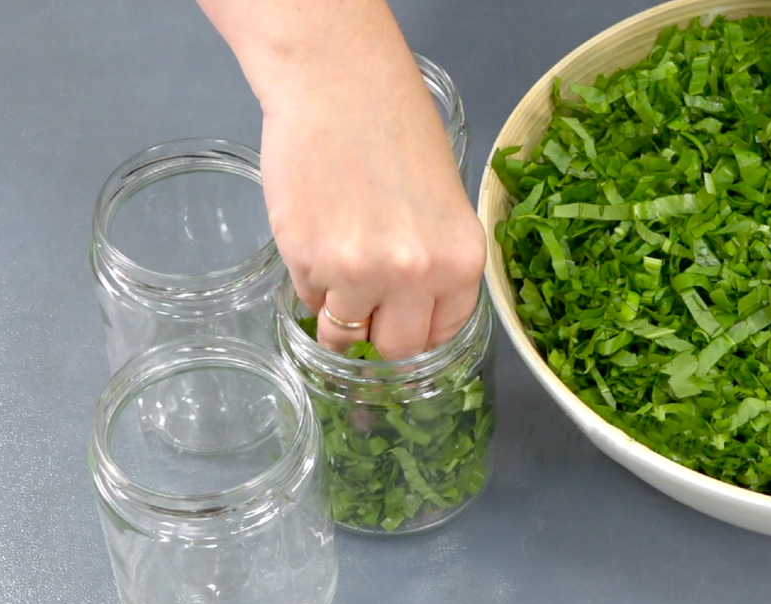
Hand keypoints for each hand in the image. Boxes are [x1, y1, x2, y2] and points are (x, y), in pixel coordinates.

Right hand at [196, 0, 485, 360]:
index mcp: (461, 262)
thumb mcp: (443, 204)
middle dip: (380, 335)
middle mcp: (416, 276)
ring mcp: (359, 274)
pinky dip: (311, 280)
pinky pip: (310, 298)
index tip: (402, 326)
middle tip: (367, 305)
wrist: (339, 86)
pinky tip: (319, 232)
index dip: (418, 332)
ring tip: (338, 261)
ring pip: (344, 333)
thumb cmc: (396, 129)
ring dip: (339, 310)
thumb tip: (412, 314)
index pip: (441, 336)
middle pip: (396, 350)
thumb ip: (436, 265)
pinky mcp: (308, 262)